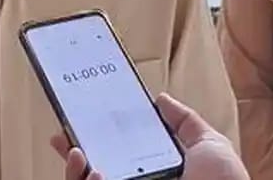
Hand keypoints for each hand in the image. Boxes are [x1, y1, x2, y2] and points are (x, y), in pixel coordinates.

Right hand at [50, 93, 246, 179]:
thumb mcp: (210, 147)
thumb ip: (185, 122)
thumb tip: (161, 100)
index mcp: (154, 174)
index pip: (116, 156)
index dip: (95, 141)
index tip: (78, 124)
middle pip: (93, 172)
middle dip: (72, 156)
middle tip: (63, 138)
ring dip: (74, 171)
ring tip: (78, 154)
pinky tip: (94, 172)